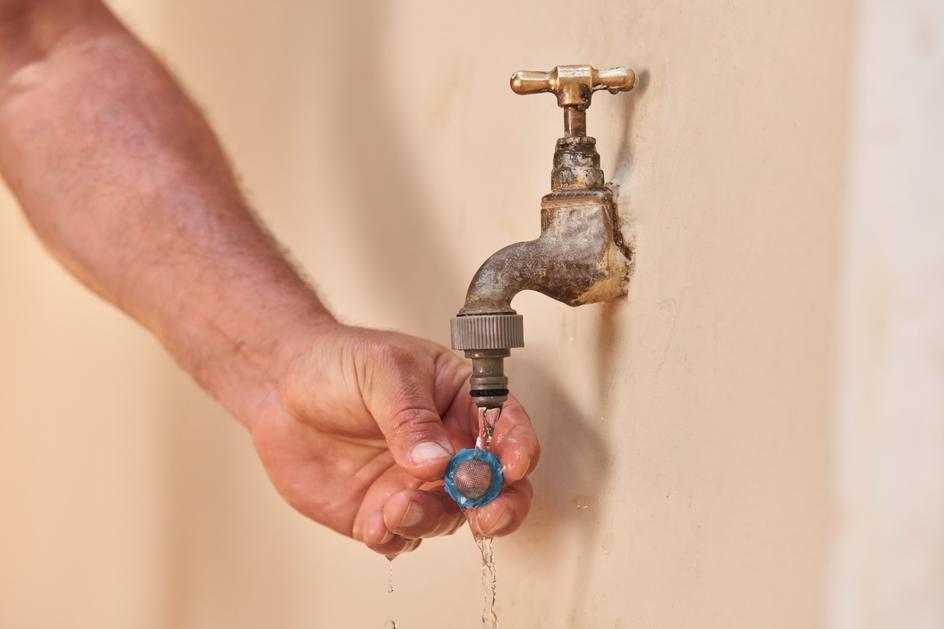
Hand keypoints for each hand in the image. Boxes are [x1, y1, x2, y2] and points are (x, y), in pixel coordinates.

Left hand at [249, 322, 540, 556]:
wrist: (279, 389)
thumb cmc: (337, 363)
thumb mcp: (382, 370)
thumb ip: (411, 416)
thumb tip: (438, 459)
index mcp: (461, 401)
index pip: (506, 427)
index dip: (518, 448)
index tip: (513, 466)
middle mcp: (449, 447)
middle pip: (496, 486)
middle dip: (500, 505)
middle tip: (485, 515)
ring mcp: (418, 483)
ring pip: (449, 517)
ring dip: (432, 518)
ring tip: (399, 505)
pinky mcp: (383, 510)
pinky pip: (403, 537)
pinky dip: (394, 537)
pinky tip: (374, 522)